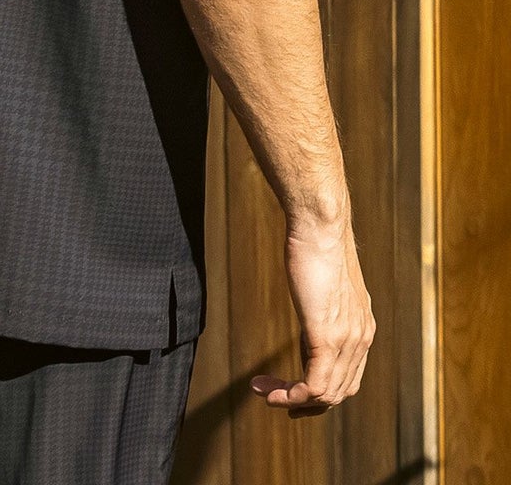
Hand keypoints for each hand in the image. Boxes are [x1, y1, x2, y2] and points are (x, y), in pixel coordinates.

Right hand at [250, 214, 376, 417]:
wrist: (321, 225)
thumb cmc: (317, 242)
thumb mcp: (325, 281)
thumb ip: (325, 302)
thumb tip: (313, 304)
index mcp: (363, 327)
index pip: (348, 378)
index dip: (320, 391)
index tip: (289, 389)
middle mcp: (362, 339)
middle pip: (338, 393)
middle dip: (304, 402)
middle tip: (272, 396)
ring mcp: (347, 340)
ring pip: (326, 394)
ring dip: (292, 400)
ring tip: (264, 392)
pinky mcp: (327, 337)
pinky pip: (314, 385)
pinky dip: (290, 396)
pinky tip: (269, 391)